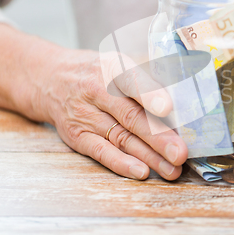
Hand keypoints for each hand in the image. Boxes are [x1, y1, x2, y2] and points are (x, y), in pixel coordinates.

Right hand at [37, 49, 187, 179]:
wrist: (50, 79)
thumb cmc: (97, 71)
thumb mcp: (118, 63)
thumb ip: (145, 79)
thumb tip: (183, 99)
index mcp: (112, 68)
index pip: (132, 81)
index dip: (151, 95)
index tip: (168, 107)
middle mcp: (96, 91)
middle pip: (130, 116)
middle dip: (158, 137)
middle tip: (181, 153)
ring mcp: (84, 115)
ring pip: (121, 138)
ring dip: (148, 157)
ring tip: (172, 169)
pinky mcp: (76, 135)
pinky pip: (100, 152)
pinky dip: (121, 163)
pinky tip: (141, 172)